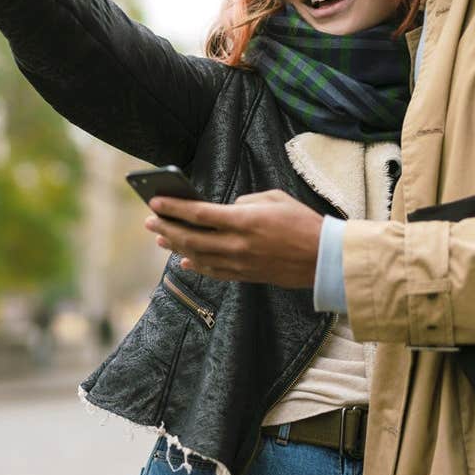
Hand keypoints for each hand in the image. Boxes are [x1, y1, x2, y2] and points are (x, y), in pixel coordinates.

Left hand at [144, 190, 323, 288]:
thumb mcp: (274, 198)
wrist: (324, 258)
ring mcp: (240, 263)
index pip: (198, 214)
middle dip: (167, 228)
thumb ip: (245, 201)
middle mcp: (237, 244)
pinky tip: (183, 259)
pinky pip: (214, 272)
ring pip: (198, 257)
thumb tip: (225, 208)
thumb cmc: (302, 222)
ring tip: (161, 237)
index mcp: (244, 220)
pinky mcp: (246, 275)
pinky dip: (196, 265)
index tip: (154, 202)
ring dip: (176, 247)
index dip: (173, 208)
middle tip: (150, 221)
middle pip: (191, 238)